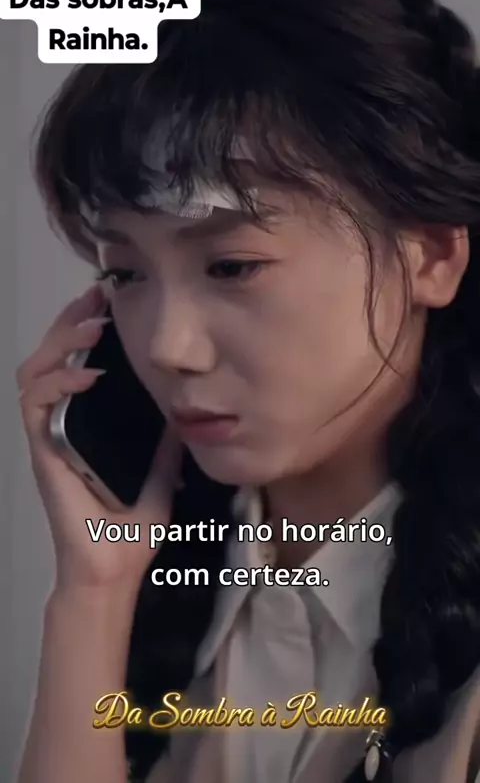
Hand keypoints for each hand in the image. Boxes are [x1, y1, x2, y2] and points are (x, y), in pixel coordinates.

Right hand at [17, 285, 181, 591]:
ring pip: (34, 373)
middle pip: (50, 357)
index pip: (76, 363)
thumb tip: (185, 407)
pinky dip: (58, 384)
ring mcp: (50, 436)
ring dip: (59, 344)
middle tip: (95, 298)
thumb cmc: (131, 527)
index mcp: (88, 424)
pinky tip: (86, 375)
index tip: (109, 302)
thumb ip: (166, 441)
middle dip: (69, 322)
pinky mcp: (44, 452)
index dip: (85, 329)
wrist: (114, 567)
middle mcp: (63, 423)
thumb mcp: (161, 471)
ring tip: (90, 329)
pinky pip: (35, 407)